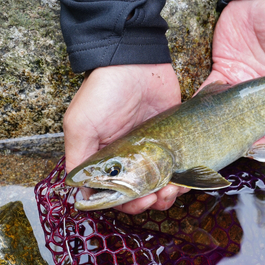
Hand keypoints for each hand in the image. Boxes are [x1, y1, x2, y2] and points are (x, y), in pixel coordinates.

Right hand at [63, 64, 189, 213]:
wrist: (137, 61)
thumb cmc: (104, 92)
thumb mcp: (81, 125)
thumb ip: (78, 159)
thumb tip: (81, 193)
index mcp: (103, 158)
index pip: (113, 193)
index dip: (125, 203)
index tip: (139, 201)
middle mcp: (126, 158)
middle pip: (139, 193)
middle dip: (149, 200)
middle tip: (158, 196)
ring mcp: (149, 150)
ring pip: (160, 183)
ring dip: (168, 193)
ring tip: (174, 188)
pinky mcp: (169, 140)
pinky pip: (178, 167)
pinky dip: (182, 177)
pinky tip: (185, 178)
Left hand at [202, 0, 264, 141]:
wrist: (251, 1)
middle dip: (261, 134)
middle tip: (256, 137)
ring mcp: (244, 85)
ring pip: (239, 115)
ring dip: (234, 128)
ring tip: (229, 137)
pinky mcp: (223, 75)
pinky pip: (213, 94)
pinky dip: (206, 104)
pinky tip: (203, 115)